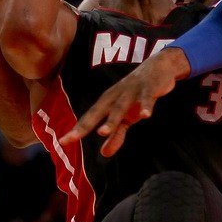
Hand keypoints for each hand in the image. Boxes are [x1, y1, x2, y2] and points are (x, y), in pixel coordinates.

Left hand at [60, 48, 189, 155]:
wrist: (159, 66)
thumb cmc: (137, 94)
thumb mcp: (128, 117)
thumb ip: (116, 135)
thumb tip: (104, 154)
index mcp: (107, 102)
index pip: (89, 118)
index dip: (77, 130)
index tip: (63, 142)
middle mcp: (115, 96)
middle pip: (99, 112)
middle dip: (86, 124)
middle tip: (73, 137)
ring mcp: (131, 91)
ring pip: (120, 107)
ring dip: (111, 119)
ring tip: (102, 132)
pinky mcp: (148, 87)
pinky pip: (146, 98)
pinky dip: (145, 105)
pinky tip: (145, 115)